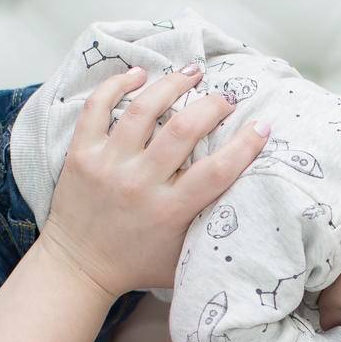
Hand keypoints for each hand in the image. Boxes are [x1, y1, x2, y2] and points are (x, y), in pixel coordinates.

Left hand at [39, 64, 270, 296]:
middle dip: (212, 105)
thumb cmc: (136, 265)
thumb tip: (247, 208)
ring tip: (192, 73)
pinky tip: (139, 74)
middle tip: (225, 99)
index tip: (262, 126)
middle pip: (183, 129)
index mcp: (170, 211)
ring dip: (172, 84)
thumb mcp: (182, 259)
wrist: (78, 268)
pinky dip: (118, 84)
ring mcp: (108, 165)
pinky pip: (98, 107)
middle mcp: (140, 184)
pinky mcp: (82, 154)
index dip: (245, 145)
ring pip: (144, 109)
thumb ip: (209, 231)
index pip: (217, 171)